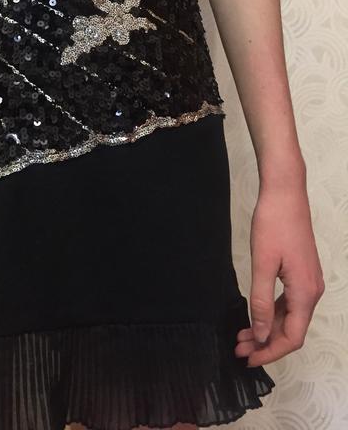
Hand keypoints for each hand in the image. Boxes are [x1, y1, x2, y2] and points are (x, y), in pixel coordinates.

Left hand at [235, 180, 324, 367]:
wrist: (284, 193)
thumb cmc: (274, 224)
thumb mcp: (262, 264)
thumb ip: (261, 302)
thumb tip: (262, 334)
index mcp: (305, 292)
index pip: (293, 337)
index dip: (271, 352)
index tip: (248, 358)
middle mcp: (312, 290)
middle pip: (292, 330)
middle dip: (265, 343)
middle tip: (239, 348)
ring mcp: (308, 282)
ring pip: (290, 317)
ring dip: (267, 329)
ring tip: (242, 335)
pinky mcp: (301, 273)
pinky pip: (289, 302)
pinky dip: (272, 313)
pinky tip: (255, 315)